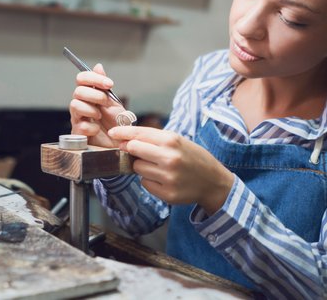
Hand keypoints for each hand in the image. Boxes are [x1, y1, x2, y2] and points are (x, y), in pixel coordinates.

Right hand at [69, 63, 125, 147]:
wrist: (120, 143)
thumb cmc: (116, 123)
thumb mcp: (114, 102)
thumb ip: (104, 85)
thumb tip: (98, 66)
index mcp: (88, 95)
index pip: (82, 79)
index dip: (94, 78)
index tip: (109, 84)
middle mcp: (80, 104)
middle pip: (78, 91)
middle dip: (95, 95)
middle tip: (106, 102)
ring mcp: (77, 118)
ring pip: (74, 105)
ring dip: (91, 109)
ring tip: (100, 117)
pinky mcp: (77, 133)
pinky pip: (80, 125)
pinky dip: (92, 127)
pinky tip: (97, 130)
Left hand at [109, 126, 233, 213]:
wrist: (213, 181)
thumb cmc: (193, 157)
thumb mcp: (177, 140)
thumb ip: (153, 139)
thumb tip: (125, 141)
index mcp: (172, 141)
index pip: (138, 134)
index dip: (122, 133)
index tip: (113, 133)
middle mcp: (169, 158)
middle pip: (133, 150)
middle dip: (132, 150)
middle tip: (139, 153)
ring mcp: (168, 177)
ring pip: (137, 168)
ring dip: (142, 167)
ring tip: (159, 167)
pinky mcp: (167, 194)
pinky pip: (145, 183)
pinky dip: (149, 181)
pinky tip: (164, 179)